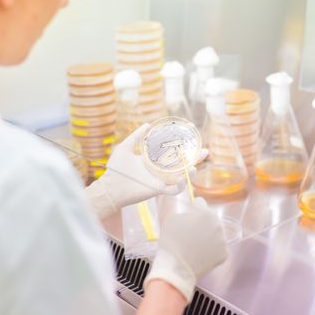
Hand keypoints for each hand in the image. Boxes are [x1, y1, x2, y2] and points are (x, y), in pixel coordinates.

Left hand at [84, 124, 206, 217]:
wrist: (109, 186)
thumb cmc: (115, 169)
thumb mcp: (125, 147)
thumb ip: (136, 136)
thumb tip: (147, 124)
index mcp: (154, 161)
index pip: (173, 154)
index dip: (184, 148)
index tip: (193, 139)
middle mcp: (160, 171)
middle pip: (182, 165)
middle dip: (195, 159)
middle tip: (205, 151)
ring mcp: (160, 181)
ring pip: (182, 178)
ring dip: (191, 173)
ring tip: (195, 167)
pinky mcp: (157, 190)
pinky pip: (173, 190)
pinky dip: (180, 186)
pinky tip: (182, 178)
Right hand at [144, 197, 228, 301]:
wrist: (176, 268)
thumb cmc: (171, 241)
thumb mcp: (170, 218)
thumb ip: (180, 208)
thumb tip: (183, 205)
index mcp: (205, 214)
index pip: (201, 203)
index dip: (193, 207)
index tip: (189, 212)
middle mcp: (218, 225)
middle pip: (210, 218)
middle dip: (202, 221)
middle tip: (191, 231)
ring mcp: (223, 240)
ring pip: (215, 232)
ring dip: (208, 234)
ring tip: (196, 243)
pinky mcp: (224, 254)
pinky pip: (218, 246)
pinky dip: (212, 248)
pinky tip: (201, 252)